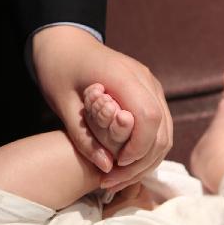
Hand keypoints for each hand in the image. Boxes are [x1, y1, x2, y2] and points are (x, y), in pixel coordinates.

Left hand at [32, 25, 171, 190]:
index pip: (149, 117)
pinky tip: (122, 163)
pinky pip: (159, 126)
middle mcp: (145, 79)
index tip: (115, 166)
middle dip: (141, 162)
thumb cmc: (58, 69)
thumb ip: (84, 135)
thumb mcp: (62, 104)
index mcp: (123, 75)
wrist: (65, 43)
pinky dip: (146, 148)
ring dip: (145, 159)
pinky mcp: (150, 92)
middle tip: (111, 182)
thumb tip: (107, 167)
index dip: (138, 148)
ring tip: (115, 178)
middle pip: (162, 129)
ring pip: (165, 131)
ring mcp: (151, 84)